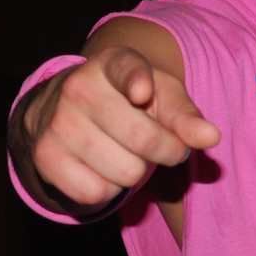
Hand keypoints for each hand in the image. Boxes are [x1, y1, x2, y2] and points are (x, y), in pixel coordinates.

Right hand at [23, 46, 219, 213]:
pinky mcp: (44, 157)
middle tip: (166, 146)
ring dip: (136, 171)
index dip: (136, 81)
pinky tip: (102, 167)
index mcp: (112, 62)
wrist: (71, 110)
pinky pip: (96, 194)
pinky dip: (109, 189)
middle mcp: (78, 87)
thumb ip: (186, 115)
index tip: (142, 92)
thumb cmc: (129, 100)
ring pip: (123, 172)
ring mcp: (57, 122)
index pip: (126, 69)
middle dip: (167, 150)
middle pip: (142, 138)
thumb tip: (210, 137)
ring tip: (127, 151)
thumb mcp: (161, 95)